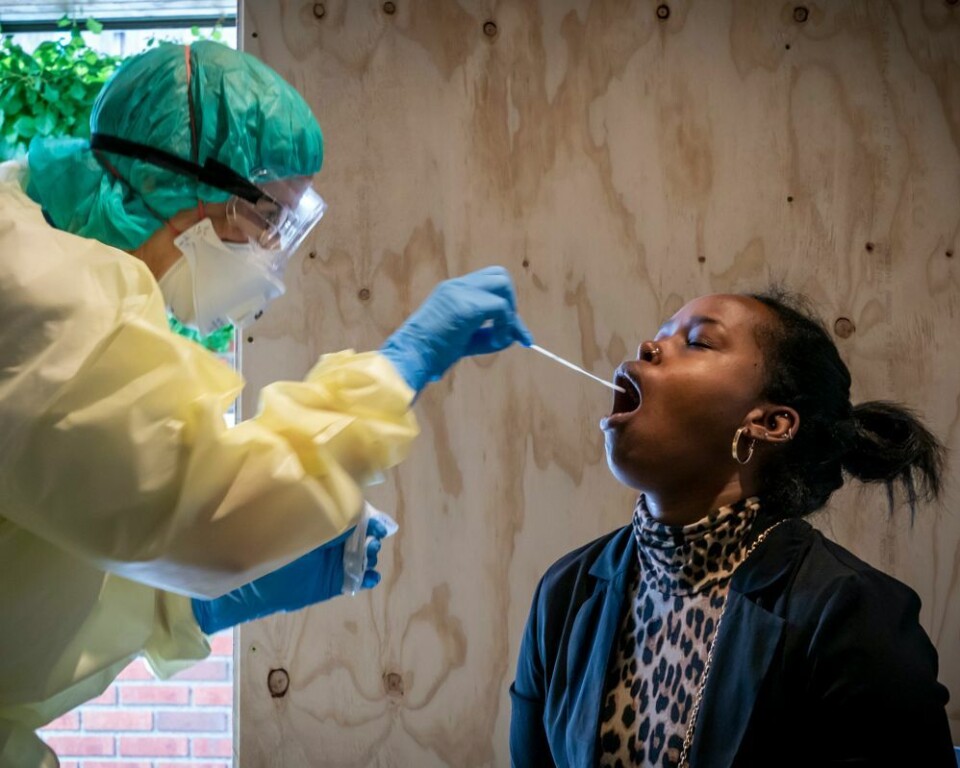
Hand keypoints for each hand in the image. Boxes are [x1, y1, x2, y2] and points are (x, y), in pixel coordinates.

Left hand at [191, 518, 388, 634]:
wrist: (225, 590)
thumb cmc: (245, 548)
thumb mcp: (275, 528)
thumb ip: (305, 516)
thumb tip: (334, 501)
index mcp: (306, 518)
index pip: (340, 508)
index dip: (358, 510)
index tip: (369, 514)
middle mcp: (318, 538)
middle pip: (353, 530)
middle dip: (367, 531)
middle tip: (375, 535)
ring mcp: (323, 562)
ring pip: (356, 553)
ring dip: (368, 552)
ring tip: (372, 554)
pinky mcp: (323, 585)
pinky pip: (349, 579)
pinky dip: (363, 578)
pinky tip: (371, 577)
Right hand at [380, 266, 533, 392]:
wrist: (410, 359)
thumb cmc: (431, 355)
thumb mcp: (463, 341)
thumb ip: (486, 335)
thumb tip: (514, 336)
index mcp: (452, 291)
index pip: (488, 283)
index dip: (506, 305)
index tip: (516, 333)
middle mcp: (456, 286)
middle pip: (500, 275)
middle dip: (511, 302)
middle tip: (506, 330)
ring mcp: (460, 292)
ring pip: (503, 284)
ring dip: (509, 311)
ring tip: (499, 337)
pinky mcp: (465, 307)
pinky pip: (501, 308)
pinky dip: (504, 326)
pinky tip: (494, 343)